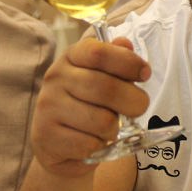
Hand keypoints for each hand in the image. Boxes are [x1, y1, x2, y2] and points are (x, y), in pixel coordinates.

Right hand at [30, 37, 149, 176]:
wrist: (58, 142)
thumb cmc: (88, 102)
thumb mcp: (103, 76)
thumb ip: (117, 59)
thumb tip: (126, 44)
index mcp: (71, 57)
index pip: (99, 52)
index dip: (128, 62)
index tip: (146, 74)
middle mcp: (56, 78)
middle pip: (105, 88)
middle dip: (133, 100)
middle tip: (140, 107)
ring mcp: (48, 107)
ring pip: (102, 121)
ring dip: (115, 128)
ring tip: (111, 127)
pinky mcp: (46, 136)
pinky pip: (90, 145)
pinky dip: (100, 146)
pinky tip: (94, 141)